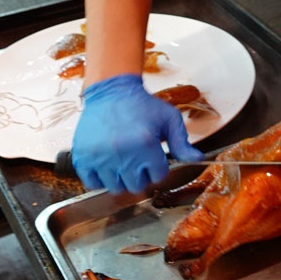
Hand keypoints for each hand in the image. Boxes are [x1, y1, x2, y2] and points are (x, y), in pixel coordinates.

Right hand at [72, 73, 204, 193]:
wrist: (111, 91)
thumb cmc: (142, 105)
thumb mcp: (169, 118)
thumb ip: (182, 142)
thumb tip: (197, 158)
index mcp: (145, 144)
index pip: (158, 176)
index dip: (159, 167)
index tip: (154, 156)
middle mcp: (122, 153)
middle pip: (137, 186)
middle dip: (141, 174)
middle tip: (138, 159)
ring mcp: (100, 157)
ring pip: (115, 188)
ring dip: (121, 178)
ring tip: (123, 161)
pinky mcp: (83, 158)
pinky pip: (93, 183)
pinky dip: (100, 178)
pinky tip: (107, 164)